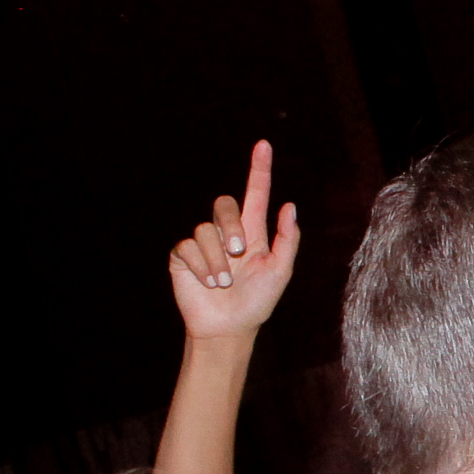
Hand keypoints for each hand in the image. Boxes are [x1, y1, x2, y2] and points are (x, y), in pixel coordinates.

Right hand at [167, 139, 302, 341]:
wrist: (229, 327)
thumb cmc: (257, 301)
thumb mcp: (280, 271)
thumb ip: (287, 239)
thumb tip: (289, 205)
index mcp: (254, 232)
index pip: (256, 194)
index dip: (259, 170)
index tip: (264, 145)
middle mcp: (227, 233)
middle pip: (224, 204)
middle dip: (230, 224)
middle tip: (239, 251)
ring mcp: (204, 243)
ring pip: (205, 230)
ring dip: (218, 259)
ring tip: (224, 282)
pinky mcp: (183, 256)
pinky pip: (188, 247)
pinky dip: (201, 266)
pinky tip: (207, 283)